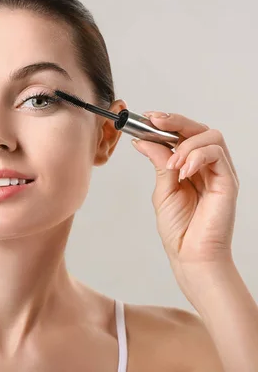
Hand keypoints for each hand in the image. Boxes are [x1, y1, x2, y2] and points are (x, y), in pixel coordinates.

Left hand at [130, 112, 238, 278]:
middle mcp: (207, 166)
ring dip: (186, 144)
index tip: (147, 117)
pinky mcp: (228, 182)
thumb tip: (143, 140)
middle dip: (176, 121)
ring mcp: (219, 173)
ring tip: (172, 164)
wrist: (191, 255)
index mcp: (190, 166)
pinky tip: (183, 171)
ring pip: (211, 136)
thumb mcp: (162, 189)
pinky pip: (217, 155)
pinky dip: (197, 156)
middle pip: (199, 129)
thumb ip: (158, 162)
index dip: (167, 122)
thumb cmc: (178, 228)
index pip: (183, 134)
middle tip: (155, 121)